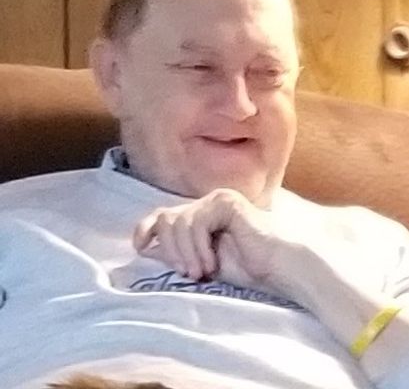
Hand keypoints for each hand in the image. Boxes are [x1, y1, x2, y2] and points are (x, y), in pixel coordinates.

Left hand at [133, 188, 280, 285]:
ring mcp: (216, 199)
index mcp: (200, 215)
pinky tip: (212, 263)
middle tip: (186, 273)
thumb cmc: (244, 268)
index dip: (145, 227)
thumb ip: (176, 252)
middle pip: (166, 217)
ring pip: (179, 221)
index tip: (139, 247)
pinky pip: (197, 222)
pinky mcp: (226, 202)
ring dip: (186, 253)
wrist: (277, 267)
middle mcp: (206, 202)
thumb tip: (144, 248)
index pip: (163, 214)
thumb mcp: (201, 262)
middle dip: (169, 249)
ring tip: (200, 273)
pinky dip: (199, 247)